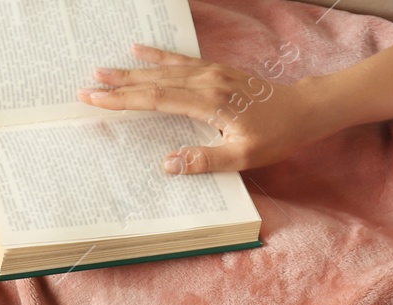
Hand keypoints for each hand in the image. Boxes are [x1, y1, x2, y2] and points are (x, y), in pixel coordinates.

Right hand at [76, 44, 334, 173]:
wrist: (305, 109)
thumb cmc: (276, 135)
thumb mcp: (243, 156)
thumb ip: (205, 160)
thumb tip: (168, 164)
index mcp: (209, 103)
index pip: (157, 100)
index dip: (124, 100)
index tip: (96, 99)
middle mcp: (207, 82)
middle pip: (154, 81)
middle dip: (119, 84)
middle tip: (87, 86)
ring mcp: (212, 73)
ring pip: (164, 69)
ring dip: (131, 70)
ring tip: (103, 69)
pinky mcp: (216, 70)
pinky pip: (181, 60)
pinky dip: (158, 56)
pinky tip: (140, 51)